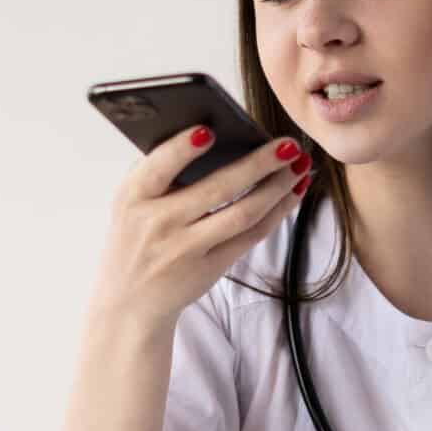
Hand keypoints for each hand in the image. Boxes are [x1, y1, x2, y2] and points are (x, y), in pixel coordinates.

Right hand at [90, 125, 312, 334]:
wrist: (130, 301)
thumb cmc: (136, 237)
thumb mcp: (131, 202)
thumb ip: (159, 171)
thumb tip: (212, 133)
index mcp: (133, 196)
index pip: (159, 167)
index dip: (183, 149)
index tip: (209, 130)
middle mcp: (159, 223)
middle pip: (217, 188)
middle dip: (258, 164)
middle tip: (288, 144)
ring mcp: (186, 249)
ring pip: (242, 214)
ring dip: (277, 188)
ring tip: (300, 166)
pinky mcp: (209, 268)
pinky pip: (251, 236)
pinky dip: (276, 212)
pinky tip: (292, 193)